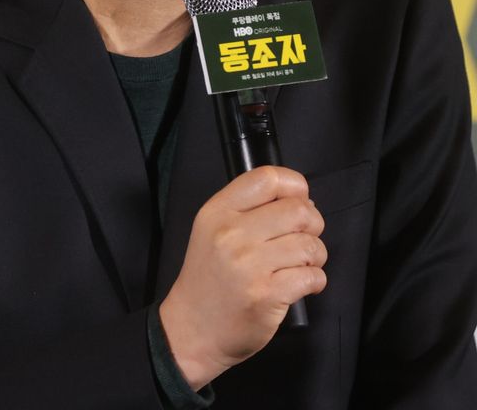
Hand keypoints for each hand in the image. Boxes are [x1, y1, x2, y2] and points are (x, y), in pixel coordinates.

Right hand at [159, 165, 326, 390]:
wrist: (192, 329)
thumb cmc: (209, 278)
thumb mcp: (213, 229)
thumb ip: (249, 208)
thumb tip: (302, 200)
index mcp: (218, 212)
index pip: (267, 178)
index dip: (294, 185)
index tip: (299, 200)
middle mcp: (232, 234)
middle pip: (298, 210)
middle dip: (313, 224)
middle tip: (304, 237)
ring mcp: (249, 265)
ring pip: (309, 244)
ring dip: (315, 255)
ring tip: (301, 263)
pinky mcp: (267, 295)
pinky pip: (312, 276)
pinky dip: (315, 280)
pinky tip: (300, 283)